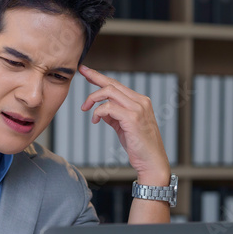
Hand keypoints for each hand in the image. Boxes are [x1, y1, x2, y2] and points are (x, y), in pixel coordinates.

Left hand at [77, 65, 169, 185]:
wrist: (152, 162)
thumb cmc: (139, 147)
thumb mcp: (124, 127)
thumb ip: (114, 116)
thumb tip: (100, 110)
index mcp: (140, 101)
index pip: (117, 84)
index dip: (100, 77)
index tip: (86, 71)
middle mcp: (140, 101)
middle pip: (112, 83)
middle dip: (94, 77)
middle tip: (80, 72)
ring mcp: (138, 109)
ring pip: (109, 92)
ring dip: (93, 98)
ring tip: (85, 108)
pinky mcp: (132, 118)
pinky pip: (108, 108)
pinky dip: (98, 112)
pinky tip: (95, 120)